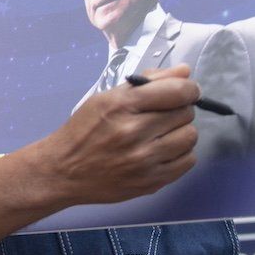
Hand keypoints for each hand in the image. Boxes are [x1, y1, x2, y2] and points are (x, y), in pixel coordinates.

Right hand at [35, 65, 199, 205]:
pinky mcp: (150, 182)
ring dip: (181, 132)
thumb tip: (185, 72)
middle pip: (186, 113)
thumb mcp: (107, 98)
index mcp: (121, 105)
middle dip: (179, 110)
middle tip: (162, 115)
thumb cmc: (84, 130)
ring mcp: (143, 160)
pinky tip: (162, 151)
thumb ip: (147, 82)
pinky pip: (188, 162)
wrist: (64, 171)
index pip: (177, 91)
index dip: (189, 89)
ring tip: (162, 134)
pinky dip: (180, 154)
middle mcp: (134, 132)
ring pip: (190, 137)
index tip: (186, 91)